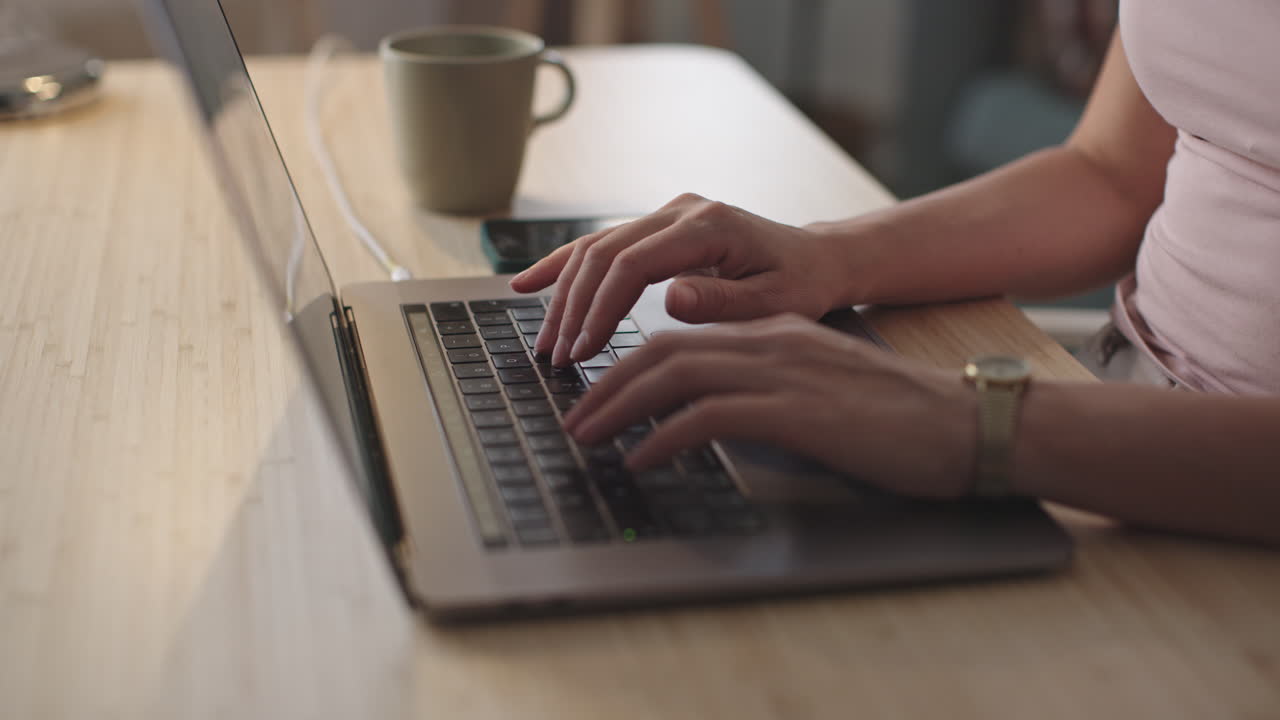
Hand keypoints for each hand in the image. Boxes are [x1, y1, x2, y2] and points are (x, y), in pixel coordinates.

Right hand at [509, 193, 847, 366]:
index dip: (600, 308)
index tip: (583, 350)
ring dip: (564, 293)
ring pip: (596, 247)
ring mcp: (667, 214)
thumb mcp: (776, 303)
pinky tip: (528, 284)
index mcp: (708, 226)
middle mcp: (681, 210)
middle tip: (556, 355)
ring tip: (545, 339)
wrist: (815, 258)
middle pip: (605, 253)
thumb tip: (672, 297)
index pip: (633, 264)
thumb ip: (724, 302)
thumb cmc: (800, 284)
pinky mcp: (659, 226)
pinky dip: (564, 265)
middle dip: (573, 306)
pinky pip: (603, 243)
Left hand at [562, 315, 978, 498]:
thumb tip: (712, 415)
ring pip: (673, 374)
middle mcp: (770, 342)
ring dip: (618, 405)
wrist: (964, 424)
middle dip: (606, 382)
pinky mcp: (795, 411)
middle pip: (663, 349)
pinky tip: (640, 459)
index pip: (680, 335)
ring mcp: (782, 372)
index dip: (626, 362)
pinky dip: (662, 436)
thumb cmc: (897, 418)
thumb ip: (767, 389)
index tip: (595, 391)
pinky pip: (706, 417)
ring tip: (586, 436)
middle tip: (572, 416)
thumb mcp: (820, 390)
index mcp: (774, 334)